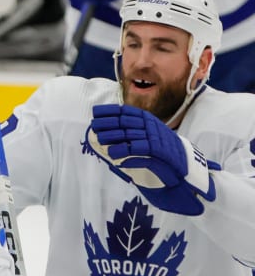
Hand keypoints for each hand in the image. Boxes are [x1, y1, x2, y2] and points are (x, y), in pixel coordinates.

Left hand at [88, 104, 214, 214]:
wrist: (183, 164)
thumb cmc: (159, 150)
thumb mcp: (144, 136)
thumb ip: (128, 132)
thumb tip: (104, 130)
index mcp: (148, 121)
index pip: (128, 112)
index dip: (111, 111)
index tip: (95, 112)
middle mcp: (153, 128)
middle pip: (128, 124)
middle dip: (109, 124)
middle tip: (94, 127)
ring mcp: (158, 140)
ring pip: (134, 139)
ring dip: (118, 142)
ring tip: (103, 145)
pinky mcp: (163, 155)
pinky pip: (145, 155)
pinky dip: (132, 159)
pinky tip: (120, 162)